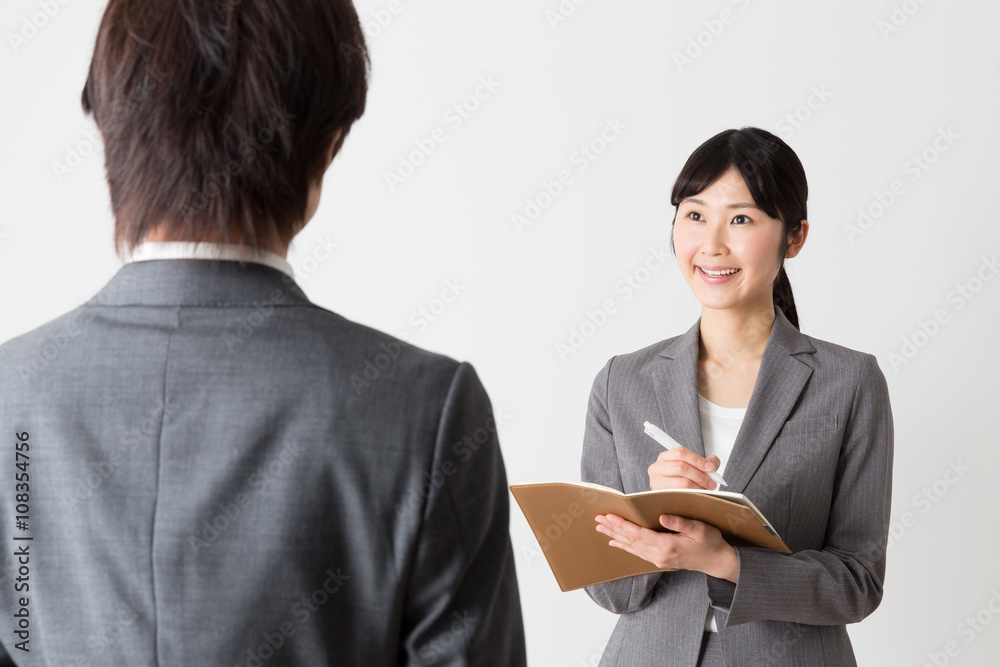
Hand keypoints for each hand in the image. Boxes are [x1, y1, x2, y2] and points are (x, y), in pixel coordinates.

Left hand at [594, 513, 738, 581]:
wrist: (717, 561)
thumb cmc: (710, 542)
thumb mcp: (700, 528)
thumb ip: (680, 522)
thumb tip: (662, 516)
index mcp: (668, 546)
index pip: (639, 534)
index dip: (623, 525)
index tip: (609, 516)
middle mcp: (660, 555)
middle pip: (631, 541)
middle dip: (613, 529)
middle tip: (597, 519)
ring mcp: (659, 560)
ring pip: (632, 547)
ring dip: (616, 536)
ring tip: (601, 528)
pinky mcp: (660, 561)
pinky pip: (637, 553)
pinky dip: (625, 546)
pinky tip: (615, 541)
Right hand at [647, 446, 721, 489]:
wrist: (669, 495)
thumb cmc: (680, 479)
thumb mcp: (691, 467)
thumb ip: (704, 463)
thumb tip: (714, 462)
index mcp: (665, 457)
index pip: (681, 453)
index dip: (698, 460)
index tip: (711, 468)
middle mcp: (657, 467)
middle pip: (681, 467)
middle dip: (700, 476)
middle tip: (712, 483)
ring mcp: (655, 482)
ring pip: (682, 483)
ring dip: (698, 487)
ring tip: (706, 489)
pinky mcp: (659, 495)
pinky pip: (680, 495)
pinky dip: (692, 495)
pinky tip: (698, 495)